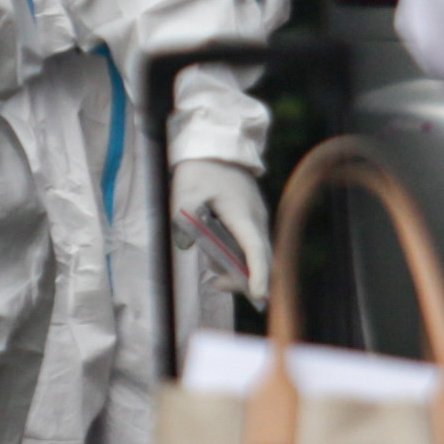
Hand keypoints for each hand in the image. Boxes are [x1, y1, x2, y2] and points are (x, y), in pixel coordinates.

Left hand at [172, 157, 273, 305]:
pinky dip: (237, 257)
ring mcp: (256, 219)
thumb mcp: (186, 191)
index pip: (255, 250)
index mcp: (243, 215)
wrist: (216, 147)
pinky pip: (250, 245)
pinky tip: (215, 255)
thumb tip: (186, 246)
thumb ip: (183, 218)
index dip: (258, 274)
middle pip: (260, 259)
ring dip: (236, 267)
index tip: (258, 296)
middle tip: (215, 283)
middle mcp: (256, 220)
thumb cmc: (201, 170)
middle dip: (243, 279)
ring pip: (255, 254)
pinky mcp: (252, 219)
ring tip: (210, 265)